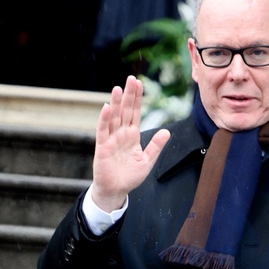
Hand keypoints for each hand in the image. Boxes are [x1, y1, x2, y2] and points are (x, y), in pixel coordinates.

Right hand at [92, 75, 170, 211]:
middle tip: (131, 79)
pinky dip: (105, 119)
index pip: (135, 113)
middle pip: (125, 111)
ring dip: (116, 103)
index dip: (137, 99)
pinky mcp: (102, 147)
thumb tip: (166, 131)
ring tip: (118, 88)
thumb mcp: (147, 161)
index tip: (140, 83)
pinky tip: (108, 107)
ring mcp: (111, 139)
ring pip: (114, 117)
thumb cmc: (130, 176)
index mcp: (132, 136)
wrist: (116, 190)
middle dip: (129, 95)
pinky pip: (103, 131)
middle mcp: (121, 134)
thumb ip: (156, 146)